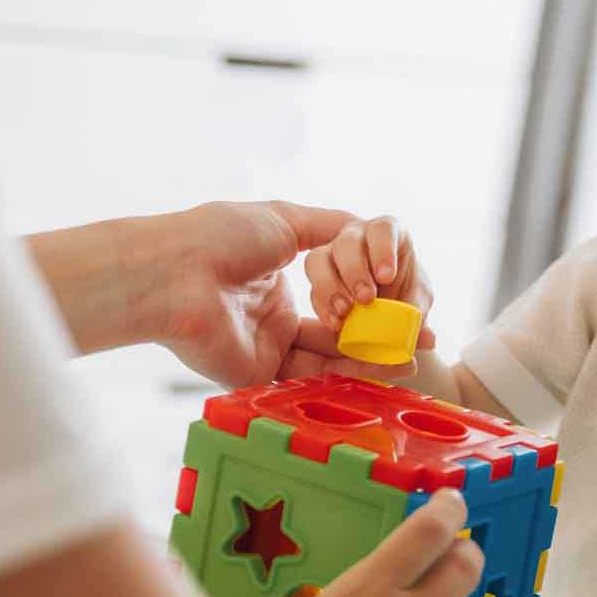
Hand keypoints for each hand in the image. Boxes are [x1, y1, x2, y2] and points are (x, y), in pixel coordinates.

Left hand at [144, 201, 423, 388]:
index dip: (372, 299)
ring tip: (413, 349)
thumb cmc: (220, 236)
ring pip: (331, 357)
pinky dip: (353, 369)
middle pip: (338, 333)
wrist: (177, 270)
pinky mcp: (260, 376)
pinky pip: (313, 377)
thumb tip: (365, 223)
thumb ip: (328, 226)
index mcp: (276, 282)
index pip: (334, 297)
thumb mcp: (283, 219)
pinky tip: (387, 361)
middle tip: (420, 333)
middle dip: (380, 334)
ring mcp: (267, 350)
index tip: (406, 300)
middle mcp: (274, 319)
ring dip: (374, 354)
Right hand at [303, 215, 436, 335]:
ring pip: (319, 258)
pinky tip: (336, 323)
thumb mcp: (418, 299)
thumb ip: (419, 312)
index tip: (387, 277)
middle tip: (367, 299)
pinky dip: (322, 306)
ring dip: (330, 287)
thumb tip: (428, 337)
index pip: (383, 229)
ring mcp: (333, 252)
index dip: (383, 251)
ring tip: (346, 312)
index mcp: (388, 232)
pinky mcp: (319, 275)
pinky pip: (312, 286)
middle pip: (347, 242)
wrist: (389, 304)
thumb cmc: (405, 290)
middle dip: (355, 272)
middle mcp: (357, 236)